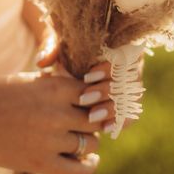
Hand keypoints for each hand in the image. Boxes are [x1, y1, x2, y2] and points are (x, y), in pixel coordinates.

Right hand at [0, 74, 101, 173]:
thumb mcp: (34, 79)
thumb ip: (62, 86)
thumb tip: (88, 92)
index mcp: (58, 87)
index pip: (96, 94)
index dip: (95, 100)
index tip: (92, 103)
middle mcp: (58, 112)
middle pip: (96, 119)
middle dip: (94, 121)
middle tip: (86, 123)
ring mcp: (50, 139)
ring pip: (91, 143)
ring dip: (89, 142)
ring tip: (80, 139)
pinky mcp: (40, 163)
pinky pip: (79, 170)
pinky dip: (90, 166)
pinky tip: (90, 160)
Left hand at [35, 18, 144, 134]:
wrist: (69, 59)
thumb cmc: (67, 48)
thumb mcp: (60, 44)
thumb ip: (51, 47)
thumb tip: (42, 61)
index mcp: (118, 46)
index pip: (124, 58)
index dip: (108, 69)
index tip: (86, 77)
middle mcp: (128, 66)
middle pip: (130, 80)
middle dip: (107, 91)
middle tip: (84, 99)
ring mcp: (129, 85)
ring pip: (131, 99)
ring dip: (113, 108)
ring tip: (91, 116)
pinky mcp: (124, 103)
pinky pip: (129, 114)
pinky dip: (119, 121)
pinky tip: (104, 128)